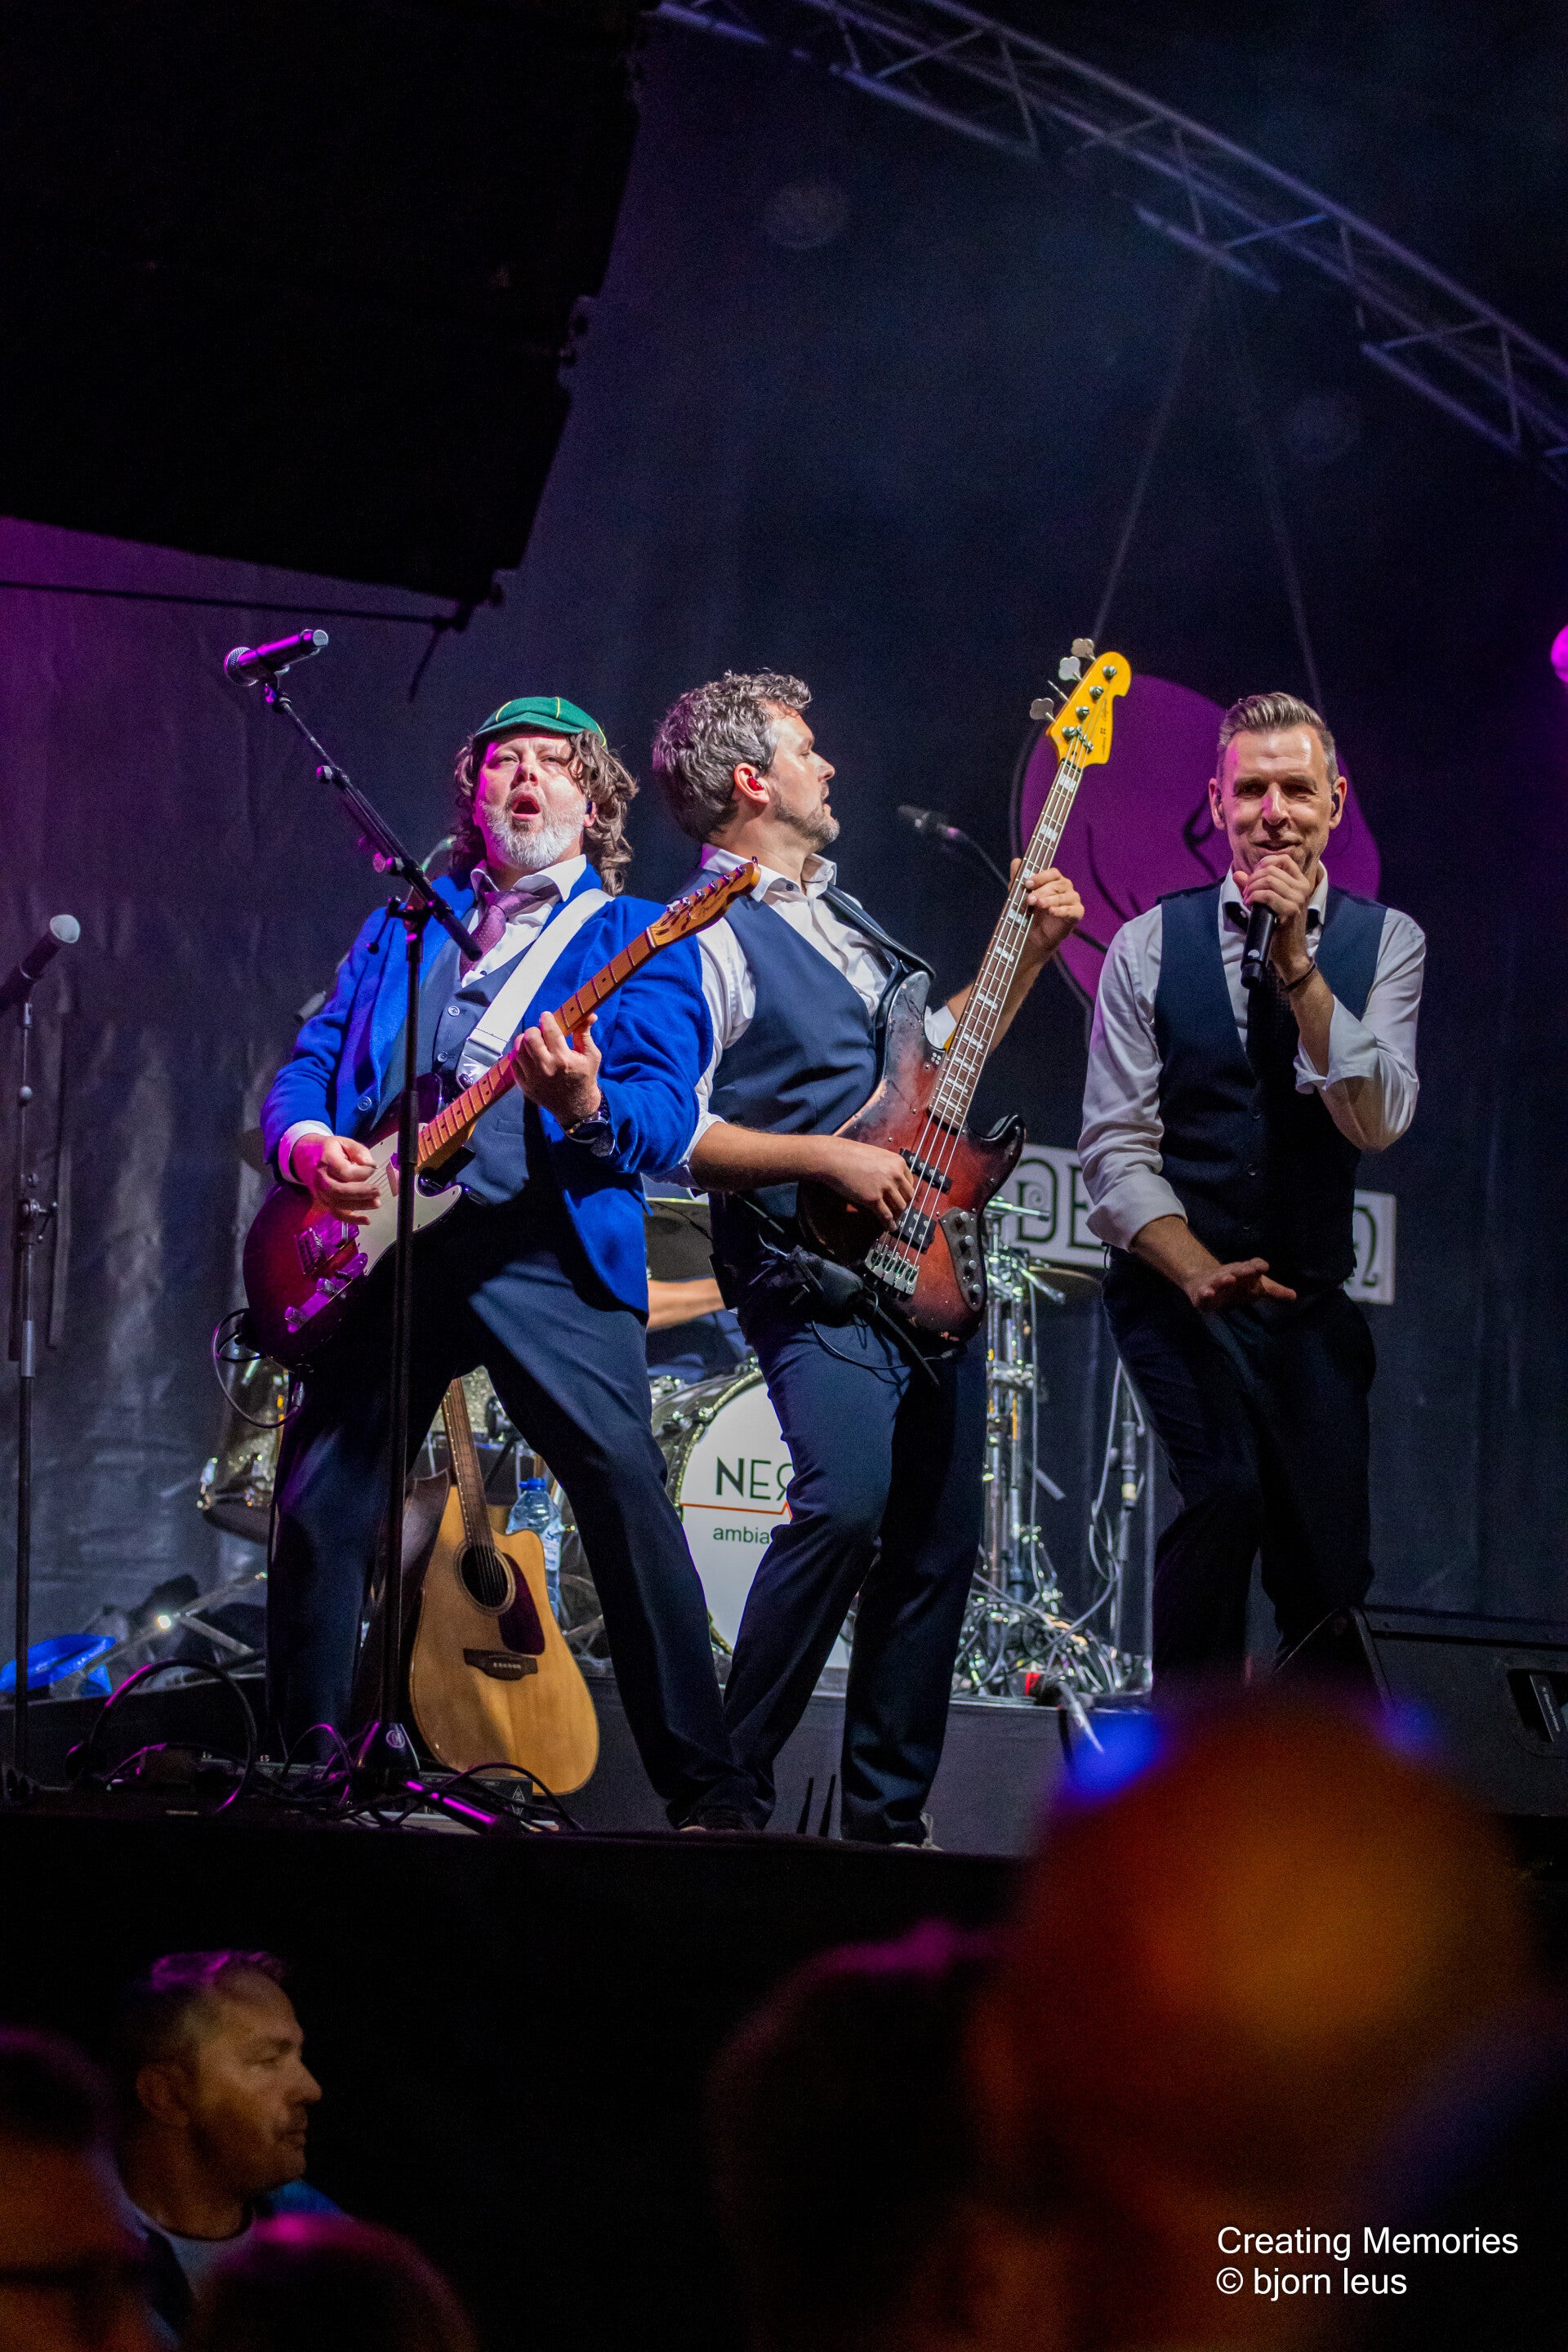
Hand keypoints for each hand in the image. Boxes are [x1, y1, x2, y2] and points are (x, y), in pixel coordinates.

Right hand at [293, 1134, 382, 1224]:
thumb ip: (359, 1151)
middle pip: (340, 1190)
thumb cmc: (327, 1149)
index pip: (345, 1172)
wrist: (304, 1157)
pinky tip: (367, 1220)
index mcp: (327, 1161)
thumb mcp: (343, 1142)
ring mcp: (321, 1193)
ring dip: (360, 1205)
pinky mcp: (324, 1201)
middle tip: (377, 1191)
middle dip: (361, 1192)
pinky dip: (352, 1219)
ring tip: (376, 1202)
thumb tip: (370, 1165)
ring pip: (339, 1204)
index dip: (363, 1172)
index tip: (372, 1168)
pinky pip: (337, 1213)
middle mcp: (321, 1179)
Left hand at [510, 1009, 602, 1127]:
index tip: (546, 1016)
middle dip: (535, 1030)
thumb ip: (585, 1034)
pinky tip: (527, 1054)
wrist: (576, 1107)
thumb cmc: (585, 1077)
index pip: (549, 1030)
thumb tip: (589, 1015)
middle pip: (530, 1037)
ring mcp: (533, 1078)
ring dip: (524, 1041)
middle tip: (541, 1032)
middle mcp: (546, 1068)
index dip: (546, 1019)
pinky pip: (513, 1063)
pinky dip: (518, 1055)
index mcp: (564, 1059)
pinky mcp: (525, 1086)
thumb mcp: (591, 1056)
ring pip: (518, 1049)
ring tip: (533, 1042)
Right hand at [810, 1138, 914, 1225]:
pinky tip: (889, 1227)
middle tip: (898, 1210)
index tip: (902, 1198)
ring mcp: (885, 1187)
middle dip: (903, 1204)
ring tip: (894, 1220)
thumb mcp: (876, 1156)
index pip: (910, 1182)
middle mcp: (895, 1174)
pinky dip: (889, 1224)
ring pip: (900, 1207)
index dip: (906, 1192)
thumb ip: (887, 1166)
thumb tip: (890, 1179)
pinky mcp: (873, 1199)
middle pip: (908, 1196)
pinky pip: (886, 1215)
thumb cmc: (850, 1155)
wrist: (833, 1158)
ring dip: (897, 1215)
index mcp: (898, 1162)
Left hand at [1015, 862, 1083, 960]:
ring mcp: (1073, 899)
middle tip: (1029, 899)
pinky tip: (1051, 911)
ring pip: (1064, 896)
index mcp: (1054, 880)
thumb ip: (1018, 879)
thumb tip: (1016, 861)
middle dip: (1042, 891)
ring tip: (1039, 905)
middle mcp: (1066, 887)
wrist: (1033, 936)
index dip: (1040, 876)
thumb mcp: (1020, 895)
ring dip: (1050, 900)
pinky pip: (1072, 910)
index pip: (1052, 873)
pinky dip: (1061, 910)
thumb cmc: (1029, 913)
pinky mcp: (1077, 913)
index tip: (1027, 883)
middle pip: (1057, 884)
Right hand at [1186, 1256, 1296, 1312]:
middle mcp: (1230, 1274)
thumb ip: (1274, 1291)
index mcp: (1244, 1271)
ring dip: (1223, 1279)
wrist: (1202, 1281)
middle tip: (1250, 1270)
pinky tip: (1208, 1293)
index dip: (1257, 1265)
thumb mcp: (1256, 1288)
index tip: (1263, 1268)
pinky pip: (1202, 1293)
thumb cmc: (1236, 1285)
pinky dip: (1204, 1293)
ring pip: (1219, 1280)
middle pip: (1236, 1270)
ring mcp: (1214, 1283)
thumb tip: (1295, 1296)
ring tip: (1229, 1279)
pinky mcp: (1201, 1293)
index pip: (1253, 1265)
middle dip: (1242, 1270)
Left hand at [1240, 853, 1315, 985]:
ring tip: (1247, 899)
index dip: (1264, 863)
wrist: (1288, 952)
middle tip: (1246, 893)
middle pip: (1272, 870)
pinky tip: (1250, 904)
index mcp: (1300, 883)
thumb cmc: (1276, 927)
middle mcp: (1303, 888)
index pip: (1284, 859)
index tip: (1254, 876)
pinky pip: (1267, 895)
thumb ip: (1252, 887)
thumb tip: (1237, 874)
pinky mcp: (1291, 911)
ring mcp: (1298, 899)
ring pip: (1269, 880)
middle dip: (1253, 879)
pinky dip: (1254, 897)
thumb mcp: (1264, 902)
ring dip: (1251, 888)